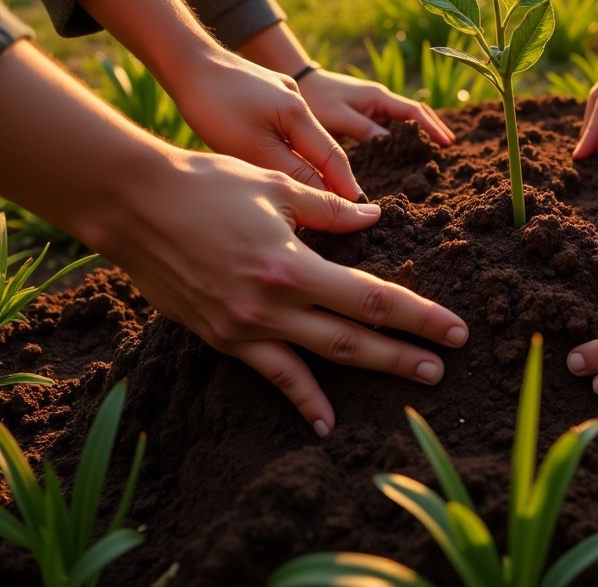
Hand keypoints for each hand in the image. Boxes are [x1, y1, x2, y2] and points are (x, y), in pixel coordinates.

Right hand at [105, 150, 467, 436]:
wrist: (135, 206)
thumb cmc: (208, 185)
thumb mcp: (276, 188)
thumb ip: (330, 210)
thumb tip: (374, 219)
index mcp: (291, 265)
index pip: (369, 299)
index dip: (416, 316)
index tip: (452, 329)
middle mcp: (271, 305)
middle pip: (353, 338)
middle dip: (405, 353)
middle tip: (445, 366)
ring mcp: (244, 328)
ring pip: (320, 360)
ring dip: (370, 372)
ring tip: (412, 383)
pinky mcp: (222, 337)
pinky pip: (270, 373)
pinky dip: (301, 398)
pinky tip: (325, 421)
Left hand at [171, 52, 364, 198]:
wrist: (187, 61)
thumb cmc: (214, 106)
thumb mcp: (252, 147)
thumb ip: (291, 170)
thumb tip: (324, 194)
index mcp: (299, 113)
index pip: (332, 158)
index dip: (345, 186)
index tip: (358, 211)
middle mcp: (298, 101)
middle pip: (322, 147)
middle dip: (332, 177)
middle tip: (341, 209)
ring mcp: (282, 93)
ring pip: (303, 137)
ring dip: (309, 164)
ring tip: (314, 192)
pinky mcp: (265, 92)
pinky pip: (286, 126)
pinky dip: (289, 147)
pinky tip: (280, 160)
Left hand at [297, 68, 454, 145]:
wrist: (300, 84)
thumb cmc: (317, 99)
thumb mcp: (339, 117)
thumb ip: (365, 131)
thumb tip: (391, 146)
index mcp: (379, 97)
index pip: (414, 111)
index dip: (431, 127)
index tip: (446, 142)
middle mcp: (381, 100)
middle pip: (415, 115)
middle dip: (432, 128)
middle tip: (449, 147)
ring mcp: (375, 107)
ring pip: (404, 121)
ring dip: (419, 133)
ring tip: (434, 151)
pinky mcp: (367, 115)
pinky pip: (390, 126)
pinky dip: (402, 136)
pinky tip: (406, 149)